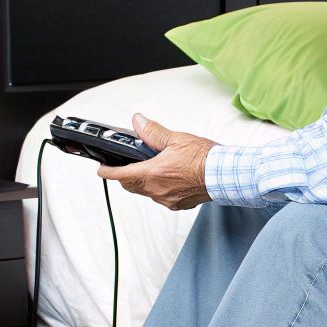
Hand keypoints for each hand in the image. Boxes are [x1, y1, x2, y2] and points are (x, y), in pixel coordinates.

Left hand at [96, 113, 217, 209]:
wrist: (226, 175)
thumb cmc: (205, 158)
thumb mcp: (176, 139)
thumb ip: (152, 131)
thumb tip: (138, 122)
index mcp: (152, 174)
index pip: (120, 175)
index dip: (107, 172)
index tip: (101, 169)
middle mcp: (157, 190)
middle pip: (131, 185)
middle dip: (125, 177)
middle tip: (125, 167)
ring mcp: (168, 199)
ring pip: (147, 192)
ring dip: (144, 182)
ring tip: (153, 169)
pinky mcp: (180, 204)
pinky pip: (163, 197)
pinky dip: (161, 188)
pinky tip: (170, 179)